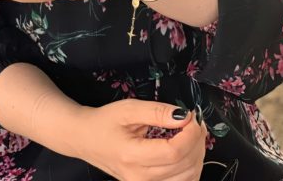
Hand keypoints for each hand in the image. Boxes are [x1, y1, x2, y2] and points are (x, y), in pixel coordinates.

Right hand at [74, 99, 205, 180]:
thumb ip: (156, 111)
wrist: (85, 138)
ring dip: (197, 155)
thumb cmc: (104, 121)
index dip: (190, 135)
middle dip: (197, 142)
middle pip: (184, 166)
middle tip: (195, 122)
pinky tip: (188, 151)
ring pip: (187, 179)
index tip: (192, 117)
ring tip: (193, 134)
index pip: (173, 152)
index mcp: (132, 155)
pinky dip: (191, 168)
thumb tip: (183, 116)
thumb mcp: (127, 109)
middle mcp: (140, 177)